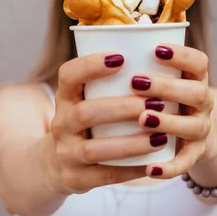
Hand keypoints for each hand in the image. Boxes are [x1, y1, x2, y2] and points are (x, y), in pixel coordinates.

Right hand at [49, 53, 174, 194]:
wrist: (55, 164)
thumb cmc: (85, 120)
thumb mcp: (85, 97)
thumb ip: (110, 78)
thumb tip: (148, 36)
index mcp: (64, 97)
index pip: (68, 75)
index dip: (91, 65)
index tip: (121, 58)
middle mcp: (60, 124)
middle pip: (86, 113)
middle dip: (122, 107)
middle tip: (156, 102)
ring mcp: (66, 153)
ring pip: (95, 149)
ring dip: (131, 143)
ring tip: (161, 135)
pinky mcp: (76, 179)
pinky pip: (104, 176)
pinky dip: (130, 170)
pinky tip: (154, 163)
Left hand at [131, 44, 214, 178]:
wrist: (186, 138)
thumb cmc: (161, 98)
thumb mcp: (160, 77)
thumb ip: (142, 60)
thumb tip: (110, 30)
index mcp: (194, 78)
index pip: (199, 62)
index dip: (181, 55)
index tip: (155, 49)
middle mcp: (202, 102)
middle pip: (196, 92)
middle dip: (167, 86)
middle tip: (136, 82)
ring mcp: (200, 129)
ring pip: (193, 126)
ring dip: (169, 122)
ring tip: (143, 119)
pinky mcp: (193, 155)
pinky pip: (185, 163)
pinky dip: (170, 168)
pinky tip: (150, 169)